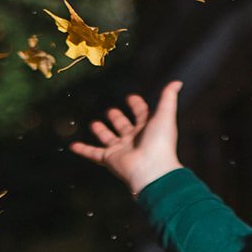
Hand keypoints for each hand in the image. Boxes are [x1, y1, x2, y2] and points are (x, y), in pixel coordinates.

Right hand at [69, 81, 185, 194]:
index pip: (142, 114)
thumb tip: (178, 82)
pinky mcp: (109, 159)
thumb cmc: (160, 142)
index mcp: (148, 128)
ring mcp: (121, 149)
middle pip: (124, 126)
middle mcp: (134, 139)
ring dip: (101, 131)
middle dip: (118, 118)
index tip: (131, 97)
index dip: (137, 105)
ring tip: (94, 124)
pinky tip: (73, 146)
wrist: (151, 169)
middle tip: (111, 111)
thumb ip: (168, 98)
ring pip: (108, 139)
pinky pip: (93, 153)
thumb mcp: (165, 114)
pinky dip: (83, 150)